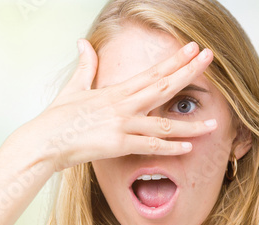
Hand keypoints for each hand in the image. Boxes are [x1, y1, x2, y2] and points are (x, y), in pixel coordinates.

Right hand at [22, 38, 217, 173]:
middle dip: (189, 72)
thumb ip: (85, 66)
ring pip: (164, 122)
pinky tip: (189, 147)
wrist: (44, 141)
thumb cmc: (58, 118)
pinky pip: (150, 146)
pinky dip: (171, 147)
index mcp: (116, 91)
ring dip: (191, 124)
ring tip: (214, 123)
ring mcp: (122, 124)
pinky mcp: (118, 144)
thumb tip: (83, 43)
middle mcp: (123, 105)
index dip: (175, 60)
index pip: (152, 72)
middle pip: (164, 86)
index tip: (193, 48)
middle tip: (210, 58)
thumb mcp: (74, 88)